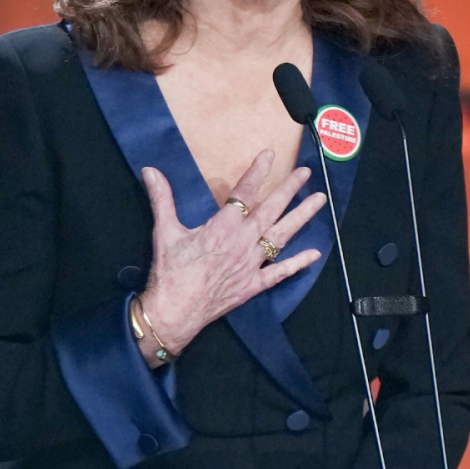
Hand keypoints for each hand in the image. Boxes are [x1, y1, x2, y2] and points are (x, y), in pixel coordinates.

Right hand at [136, 150, 325, 358]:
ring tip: (319, 201)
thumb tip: (150, 170)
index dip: (257, 172)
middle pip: (271, 210)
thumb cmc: (169, 272)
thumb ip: (162, 198)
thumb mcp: (164, 231)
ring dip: (302, 216)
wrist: (173, 313)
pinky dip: (298, 263)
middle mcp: (243, 242)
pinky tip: (314, 254)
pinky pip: (280, 272)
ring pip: (282, 236)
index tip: (270, 155)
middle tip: (306, 173)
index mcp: (223, 227)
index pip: (244, 193)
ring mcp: (252, 264)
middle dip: (290, 189)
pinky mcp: (254, 284)